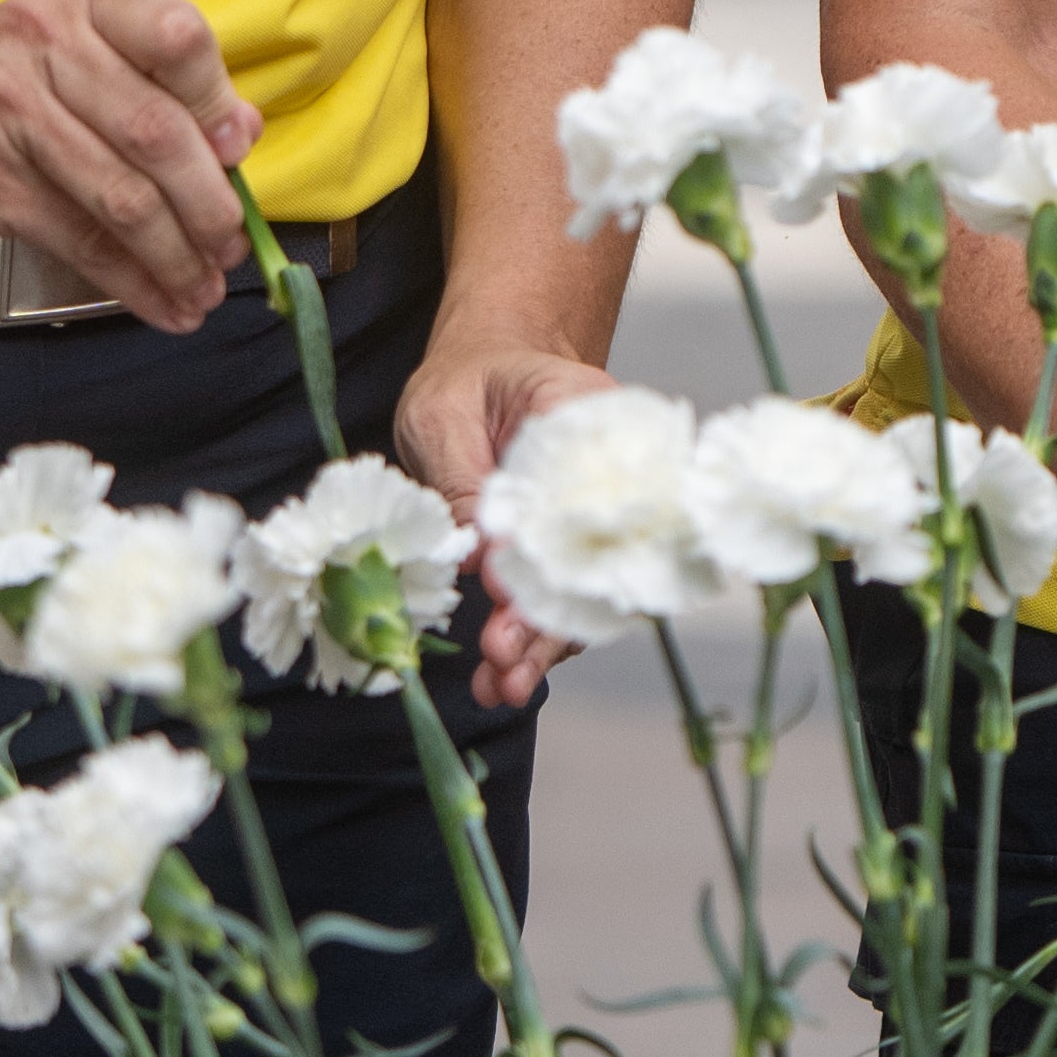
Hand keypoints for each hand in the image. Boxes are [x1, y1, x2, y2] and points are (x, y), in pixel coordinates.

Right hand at [0, 0, 263, 330]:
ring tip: (205, 288)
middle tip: (233, 246)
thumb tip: (240, 135)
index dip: (218, 101)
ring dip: (178, 256)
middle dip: (209, 203)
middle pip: (156, 131)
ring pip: (123, 197)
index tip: (236, 153)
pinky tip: (165, 304)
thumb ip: (153, 82)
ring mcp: (12, 117)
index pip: (176, 35)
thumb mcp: (70, 51)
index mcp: (80, 6)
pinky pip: (81, 241)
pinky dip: (134, 282)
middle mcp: (46, 49)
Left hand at [399, 335, 623, 706]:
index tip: (504, 591)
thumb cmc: (464, 380)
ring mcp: (600, 513)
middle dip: (550, 618)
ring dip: (543, 645)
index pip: (588, 491)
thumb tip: (482, 562)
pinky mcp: (578, 548)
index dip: (555, 549)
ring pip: (584, 590)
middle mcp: (614, 469)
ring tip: (499, 687)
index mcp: (590, 413)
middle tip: (503, 660)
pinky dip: (535, 641)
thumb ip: (464, 483)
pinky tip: (499, 677)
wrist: (485, 369)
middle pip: (596, 553)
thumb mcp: (442, 416)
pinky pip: (565, 600)